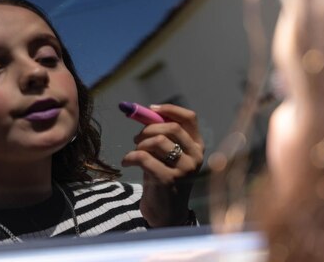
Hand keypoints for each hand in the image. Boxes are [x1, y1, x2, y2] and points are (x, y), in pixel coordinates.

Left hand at [121, 104, 203, 226]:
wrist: (166, 214)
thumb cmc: (164, 179)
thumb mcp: (166, 155)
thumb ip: (161, 135)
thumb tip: (143, 112)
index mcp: (197, 146)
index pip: (189, 118)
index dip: (169, 109)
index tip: (150, 109)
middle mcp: (195, 156)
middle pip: (172, 127)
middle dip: (148, 128)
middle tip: (137, 138)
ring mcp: (184, 169)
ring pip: (157, 141)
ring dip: (139, 143)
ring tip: (134, 152)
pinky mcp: (169, 180)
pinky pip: (144, 158)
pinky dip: (130, 156)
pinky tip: (126, 162)